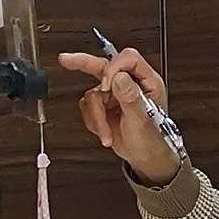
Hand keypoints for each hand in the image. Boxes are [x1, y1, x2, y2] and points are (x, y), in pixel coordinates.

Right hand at [57, 45, 184, 185]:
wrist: (145, 158)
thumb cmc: (153, 139)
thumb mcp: (142, 119)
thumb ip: (130, 97)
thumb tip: (119, 77)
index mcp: (146, 81)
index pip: (128, 60)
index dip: (114, 68)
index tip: (107, 84)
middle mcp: (129, 84)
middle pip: (104, 65)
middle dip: (84, 63)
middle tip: (66, 60)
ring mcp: (114, 95)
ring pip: (93, 94)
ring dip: (97, 117)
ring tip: (106, 132)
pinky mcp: (103, 106)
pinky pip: (87, 107)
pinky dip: (93, 122)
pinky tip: (104, 131)